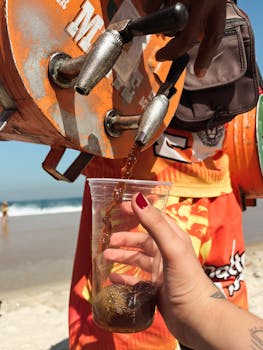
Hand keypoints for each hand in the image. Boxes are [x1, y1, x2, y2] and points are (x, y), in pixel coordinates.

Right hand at [104, 193, 215, 345]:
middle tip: (110, 239)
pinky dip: (125, 277)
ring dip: (122, 256)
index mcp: (174, 239)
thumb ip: (155, 224)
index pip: (154, 219)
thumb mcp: (171, 248)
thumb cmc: (187, 280)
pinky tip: (112, 278)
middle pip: (143, 241)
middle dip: (126, 239)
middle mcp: (167, 253)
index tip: (121, 207)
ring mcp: (162, 271)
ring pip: (138, 260)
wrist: (198, 320)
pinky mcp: (157, 289)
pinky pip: (137, 280)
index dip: (139, 211)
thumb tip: (137, 198)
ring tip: (105, 257)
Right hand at [141, 0, 226, 76]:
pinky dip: (149, 12)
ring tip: (161, 23)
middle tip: (160, 57)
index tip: (198, 73)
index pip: (214, 36)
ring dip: (162, 28)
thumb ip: (204, 15)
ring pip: (168, 25)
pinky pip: (151, 10)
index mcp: (217, 1)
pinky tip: (153, 6)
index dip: (206, 58)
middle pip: (187, 38)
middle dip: (172, 52)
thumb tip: (191, 38)